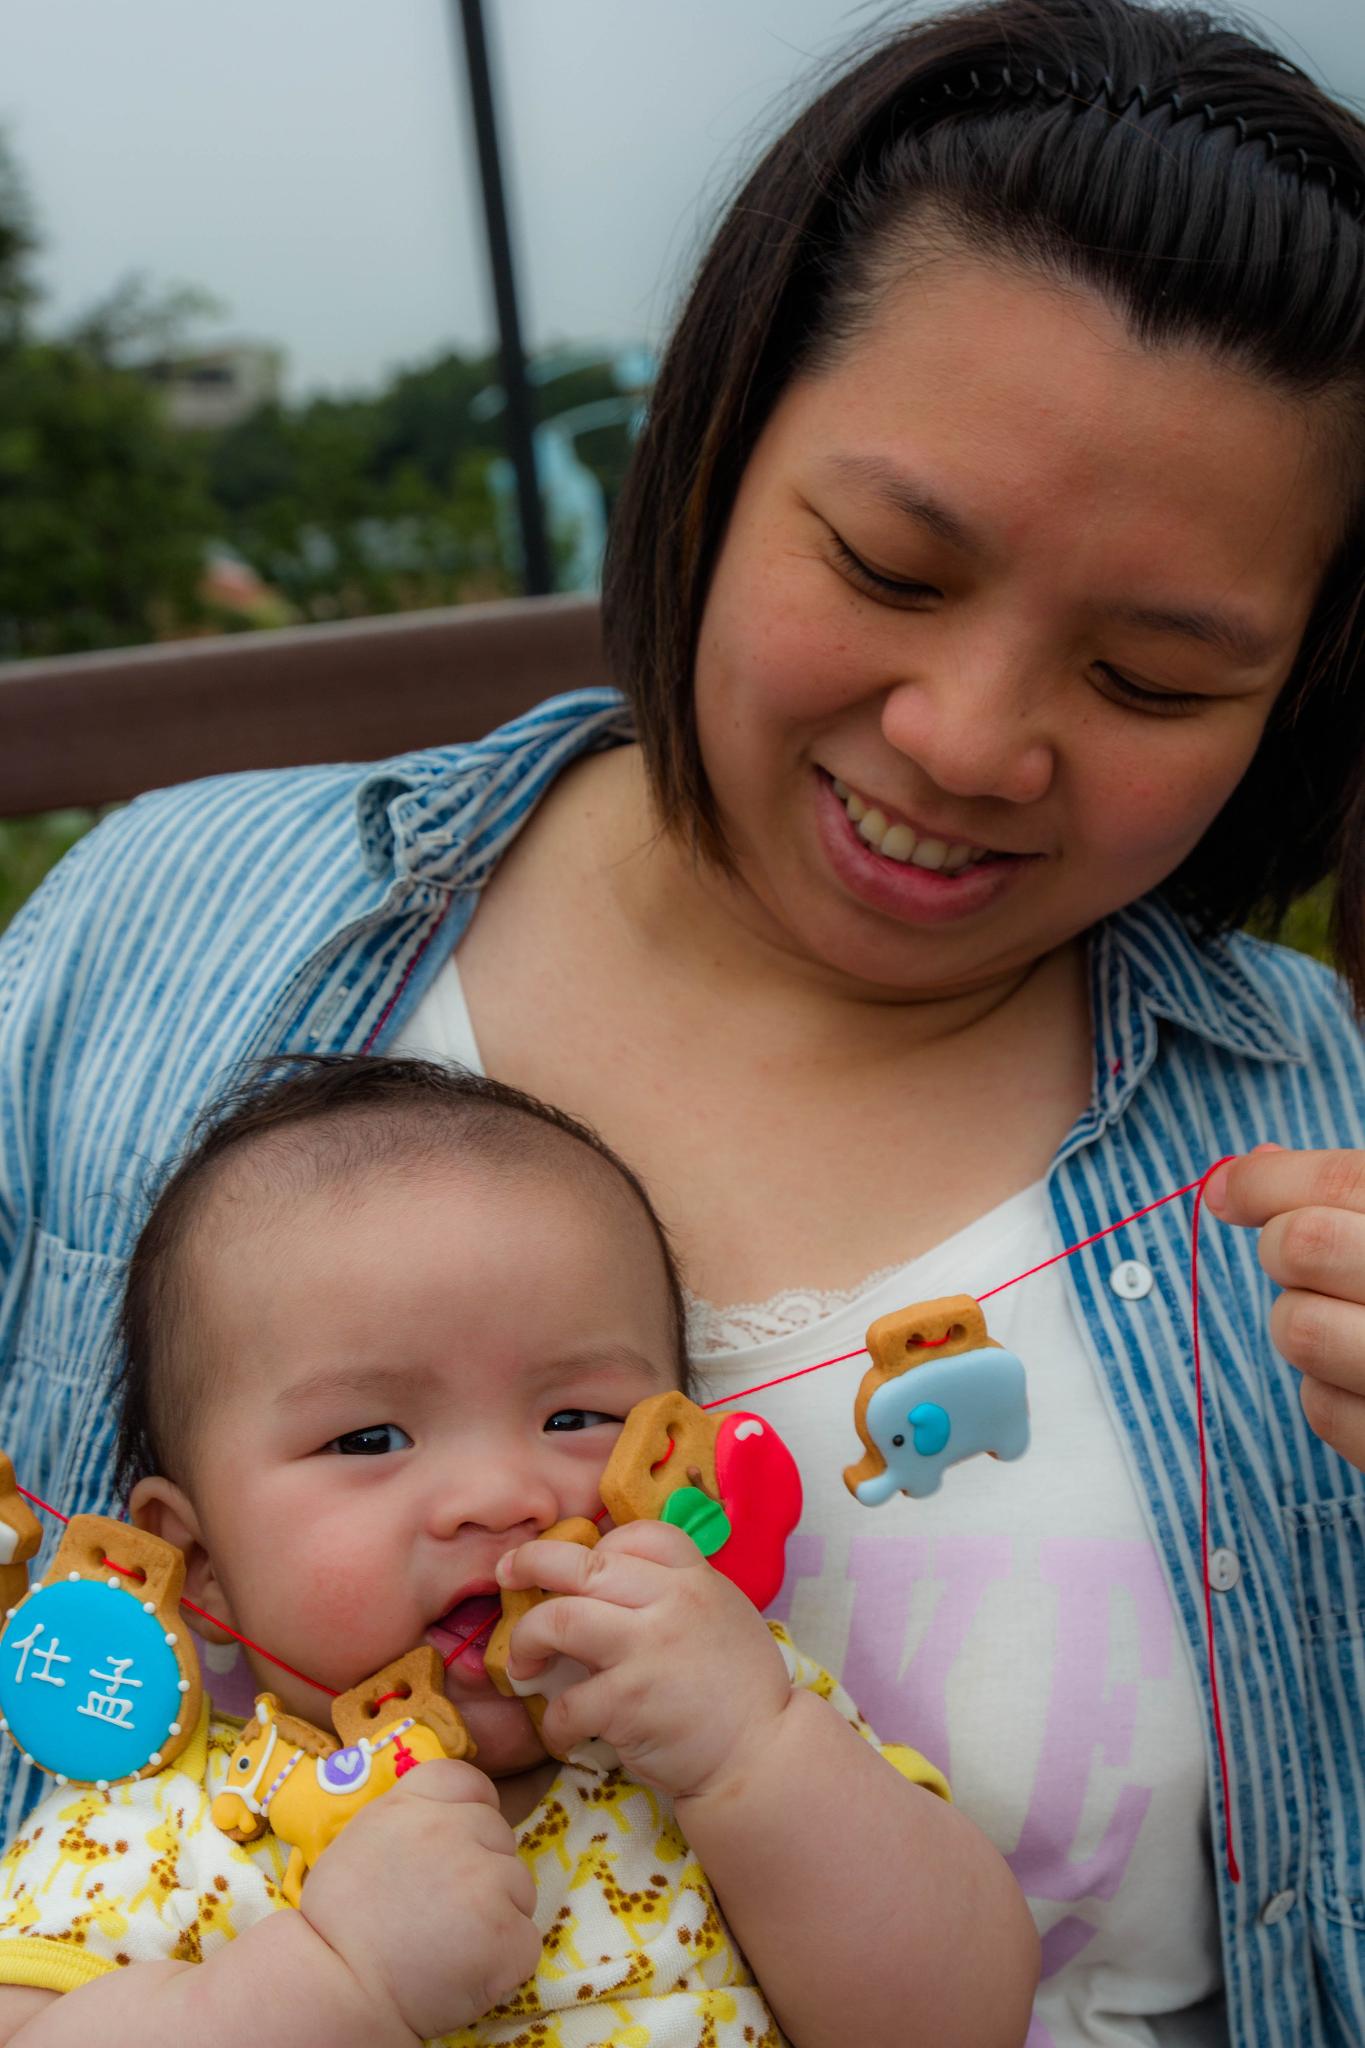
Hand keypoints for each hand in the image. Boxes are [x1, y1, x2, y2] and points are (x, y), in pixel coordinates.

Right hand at [299, 1759, 539, 2041]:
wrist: (336, 1993)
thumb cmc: (337, 1928)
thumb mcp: (361, 1843)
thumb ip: (408, 1822)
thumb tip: (447, 1821)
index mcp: (412, 1804)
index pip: (469, 1781)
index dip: (471, 1810)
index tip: (460, 1843)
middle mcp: (453, 1829)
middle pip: (499, 1834)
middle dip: (482, 1869)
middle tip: (442, 1912)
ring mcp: (485, 1878)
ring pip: (518, 1886)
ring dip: (497, 1914)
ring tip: (450, 1945)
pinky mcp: (507, 1931)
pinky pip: (525, 1939)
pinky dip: (505, 1960)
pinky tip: (466, 1972)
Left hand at [497, 1519, 791, 1798]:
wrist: (763, 1755)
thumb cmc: (740, 1689)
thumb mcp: (722, 1615)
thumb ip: (676, 1592)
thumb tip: (612, 1580)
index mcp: (695, 1577)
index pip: (636, 1536)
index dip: (596, 1546)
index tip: (576, 1569)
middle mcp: (670, 1601)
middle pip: (581, 1563)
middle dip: (530, 1564)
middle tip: (506, 1575)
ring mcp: (647, 1649)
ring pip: (559, 1619)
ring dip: (525, 1640)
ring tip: (521, 1662)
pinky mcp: (628, 1701)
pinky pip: (567, 1702)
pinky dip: (554, 1721)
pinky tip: (562, 1731)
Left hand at [1205, 1145, 1364, 1469]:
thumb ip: (1356, 1189)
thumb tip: (1248, 1172)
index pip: (1342, 1184)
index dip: (1267, 1181)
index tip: (1230, 1190)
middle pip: (1302, 1248)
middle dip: (1283, 1245)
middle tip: (1306, 1254)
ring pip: (1298, 1330)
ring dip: (1299, 1318)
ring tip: (1344, 1316)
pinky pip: (1322, 1410)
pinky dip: (1326, 1389)